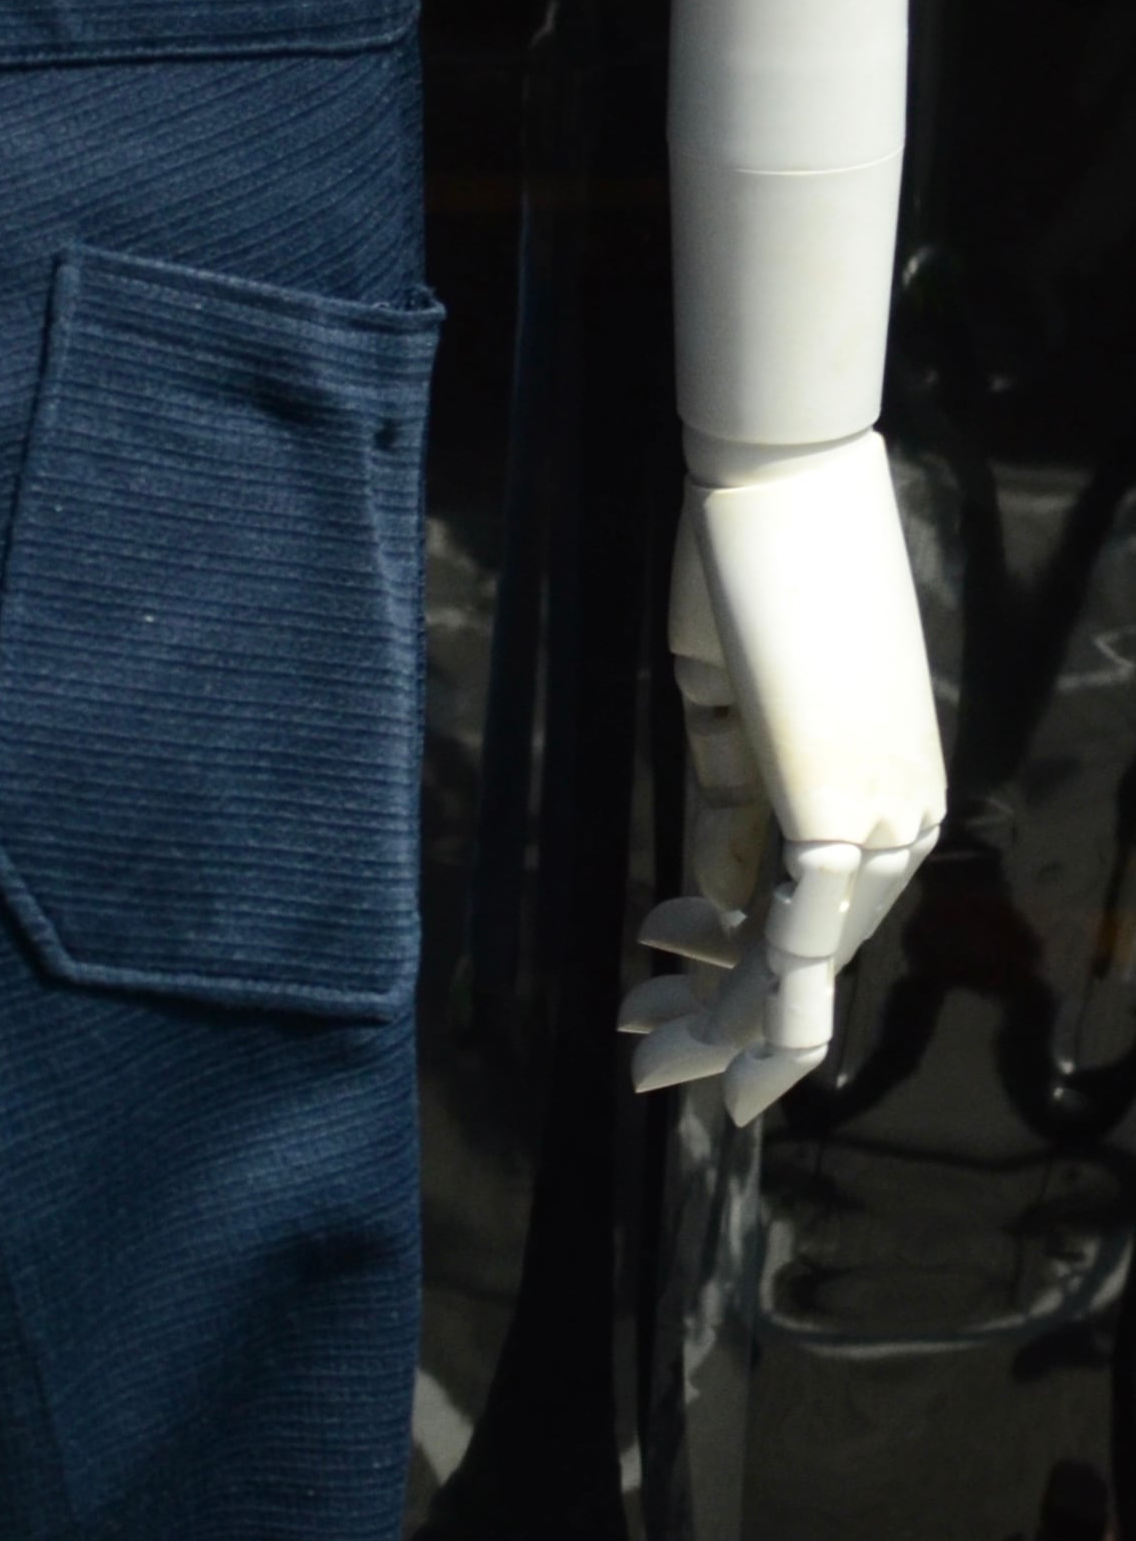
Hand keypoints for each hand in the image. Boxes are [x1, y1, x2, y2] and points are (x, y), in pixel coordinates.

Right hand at [619, 436, 945, 1129]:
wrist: (777, 486)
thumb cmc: (759, 568)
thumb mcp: (736, 712)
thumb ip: (737, 808)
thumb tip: (712, 898)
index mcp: (893, 786)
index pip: (823, 916)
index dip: (735, 965)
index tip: (656, 958)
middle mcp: (904, 816)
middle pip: (812, 964)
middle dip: (716, 1023)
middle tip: (639, 1054)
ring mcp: (883, 823)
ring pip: (797, 975)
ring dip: (709, 1026)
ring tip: (636, 1043)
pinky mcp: (840, 821)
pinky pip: (791, 951)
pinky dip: (733, 1002)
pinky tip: (665, 999)